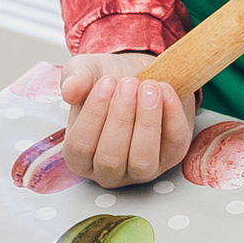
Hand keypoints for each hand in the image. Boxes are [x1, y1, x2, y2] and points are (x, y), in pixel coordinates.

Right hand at [59, 52, 193, 186]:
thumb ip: (75, 78)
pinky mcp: (171, 156)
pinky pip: (174, 145)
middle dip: (121, 118)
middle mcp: (109, 170)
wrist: (142, 76)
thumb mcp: (87, 72)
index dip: (93, 115)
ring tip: (149, 88)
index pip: (80, 147)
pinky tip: (166, 91)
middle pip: (110, 158)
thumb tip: (69, 89)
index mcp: (80, 156)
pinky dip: (172, 117)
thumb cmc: (111, 82)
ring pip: (142, 160)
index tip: (105, 83)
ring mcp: (142, 169)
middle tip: (129, 83)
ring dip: (146, 122)